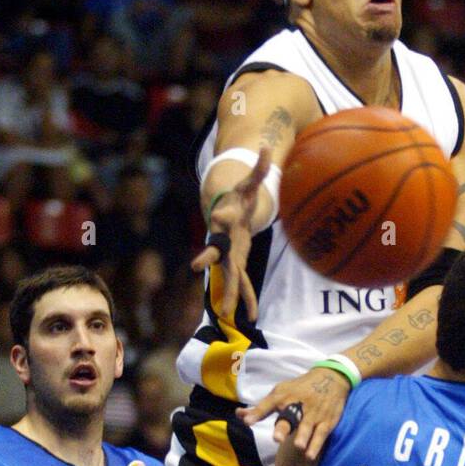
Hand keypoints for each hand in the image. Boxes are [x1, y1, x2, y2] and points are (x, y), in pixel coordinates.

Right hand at [192, 146, 270, 325]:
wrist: (228, 214)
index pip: (219, 220)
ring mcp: (228, 256)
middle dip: (208, 259)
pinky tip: (252, 317)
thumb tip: (268, 148)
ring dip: (230, 295)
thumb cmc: (239, 198)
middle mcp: (222, 241)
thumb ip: (259, 169)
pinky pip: (243, 285)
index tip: (215, 218)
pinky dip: (248, 300)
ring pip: (229, 276)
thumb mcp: (249, 184)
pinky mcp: (237, 265)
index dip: (218, 220)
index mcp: (224, 220)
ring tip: (228, 315)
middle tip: (196, 267)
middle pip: (215, 252)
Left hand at [237, 365, 350, 458]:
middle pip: (290, 416)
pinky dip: (315, 445)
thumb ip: (260, 408)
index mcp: (283, 396)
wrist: (332, 378)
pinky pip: (321, 434)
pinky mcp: (326, 421)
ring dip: (303, 437)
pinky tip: (309, 455)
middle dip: (283, 428)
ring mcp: (313, 413)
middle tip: (277, 438)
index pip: (268, 404)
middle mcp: (297, 404)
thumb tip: (238, 415)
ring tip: (298, 447)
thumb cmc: (300, 389)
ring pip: (307, 427)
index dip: (257, 413)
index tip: (247, 421)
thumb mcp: (280, 393)